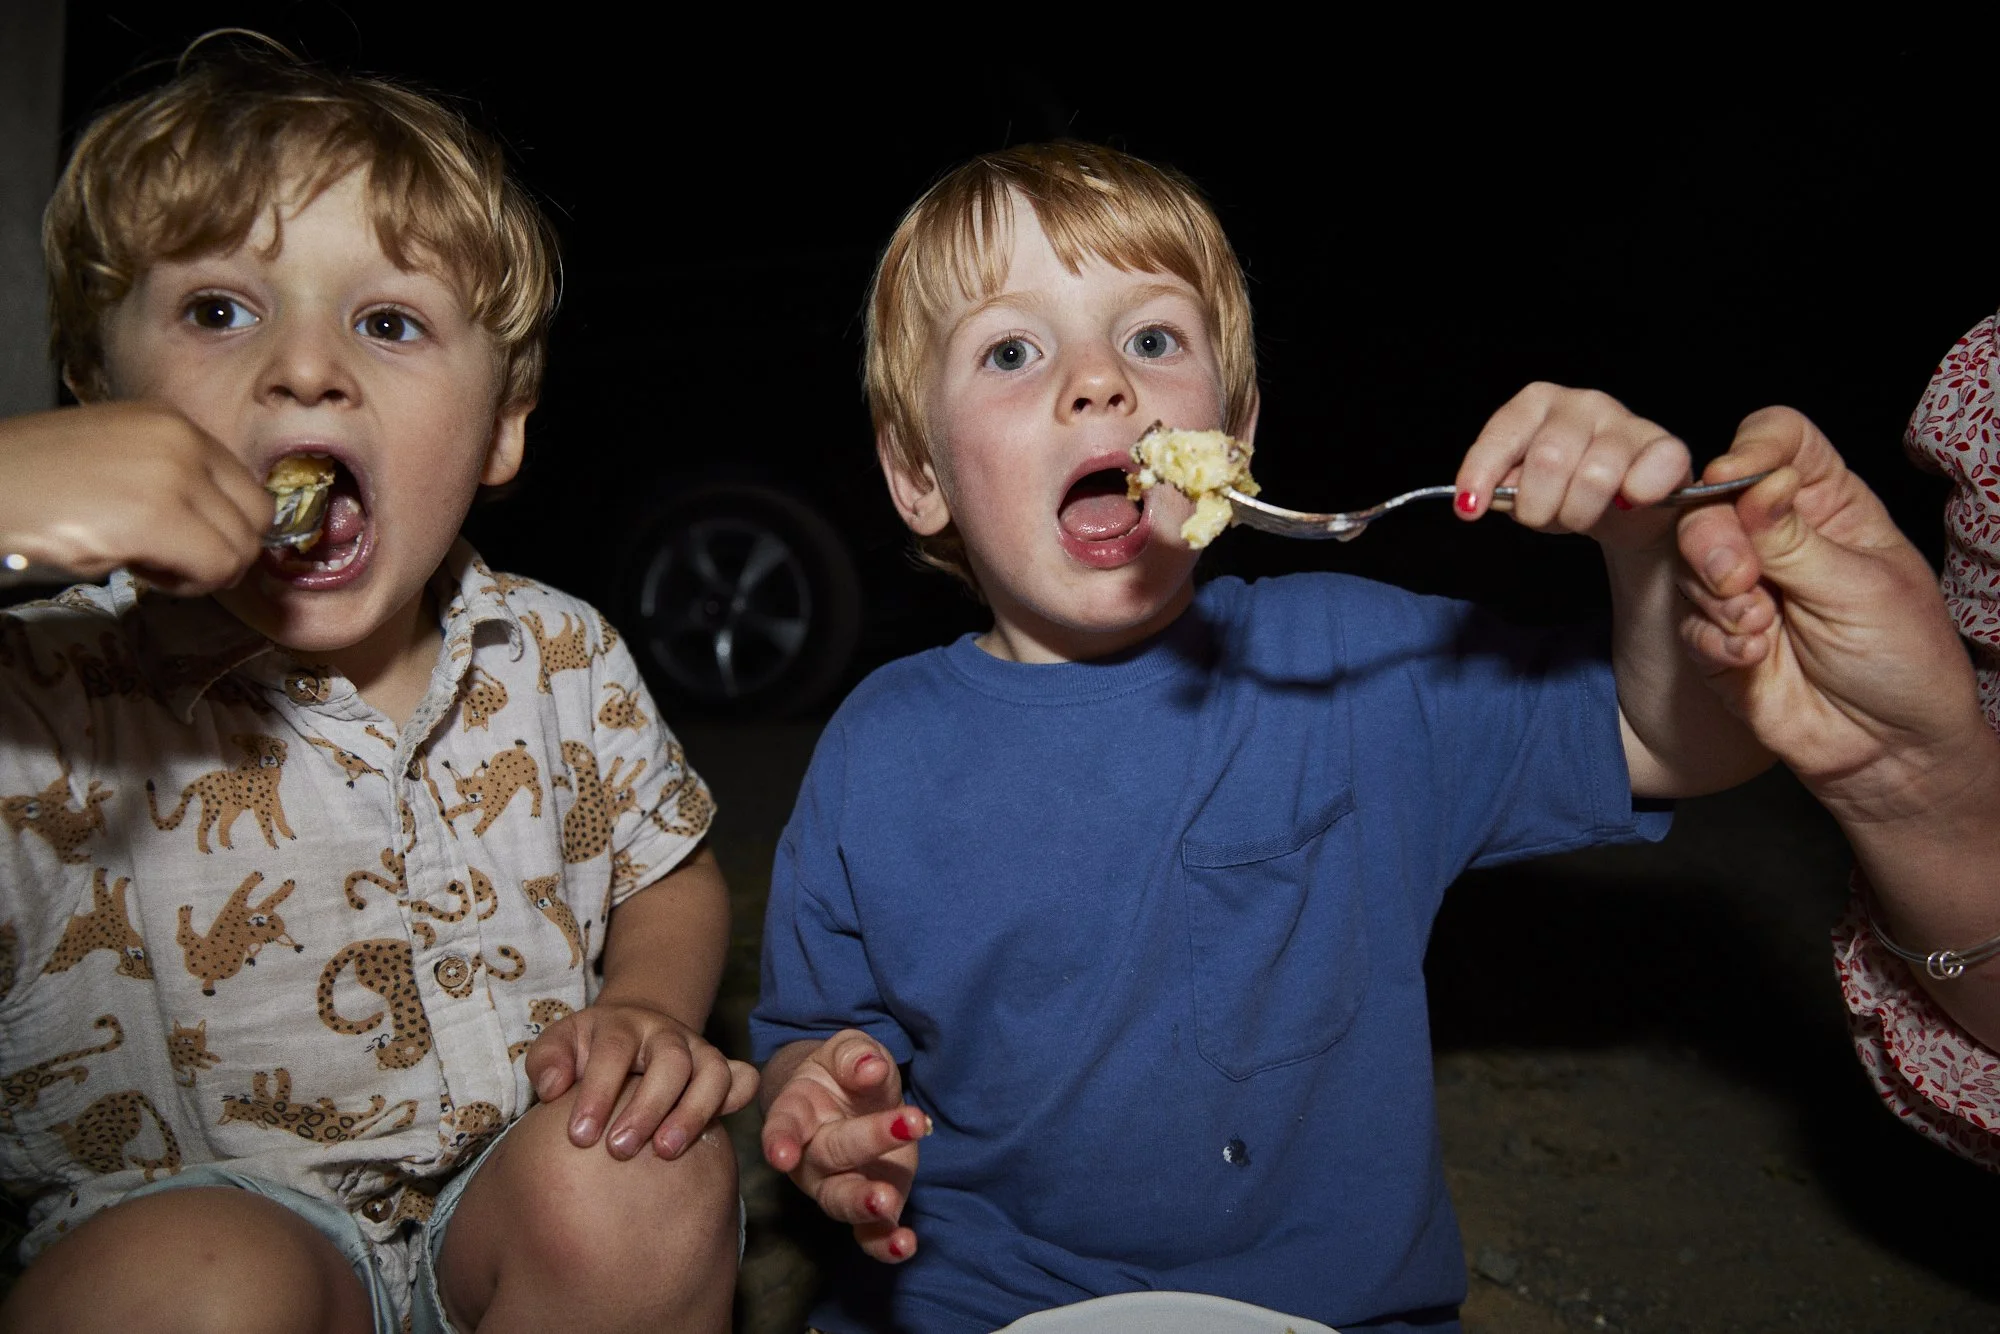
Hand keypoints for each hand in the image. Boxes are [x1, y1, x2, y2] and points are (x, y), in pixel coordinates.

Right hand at [0, 403, 270, 594]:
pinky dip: (184, 583)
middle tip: (172, 558)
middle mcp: (182, 441)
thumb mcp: (119, 459)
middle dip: (224, 550)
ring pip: (240, 549)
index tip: (187, 540)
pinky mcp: (155, 518)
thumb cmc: (36, 484)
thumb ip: (175, 478)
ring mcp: (172, 476)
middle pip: (257, 518)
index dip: (227, 526)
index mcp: (173, 422)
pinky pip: (214, 568)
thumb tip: (224, 527)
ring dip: (201, 571)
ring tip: (147, 561)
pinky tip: (140, 568)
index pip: (248, 487)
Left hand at [524, 1000, 756, 1160]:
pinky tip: (717, 1129)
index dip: (598, 1093)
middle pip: (669, 1061)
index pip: (613, 1052)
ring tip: (666, 1152)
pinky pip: (743, 1079)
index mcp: (621, 1024)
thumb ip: (547, 1061)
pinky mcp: (720, 1068)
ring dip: (692, 1113)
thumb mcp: (560, 1043)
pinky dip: (738, 1098)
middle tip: (619, 1150)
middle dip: (647, 1107)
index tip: (579, 1136)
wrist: (634, 1028)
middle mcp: (665, 1033)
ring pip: (712, 1072)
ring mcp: (697, 1050)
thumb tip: (552, 1089)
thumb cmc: (588, 1049)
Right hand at [761, 1030, 928, 1263]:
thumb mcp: (848, 1049)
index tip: (780, 1156)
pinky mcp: (866, 1208)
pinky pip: (869, 1235)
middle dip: (867, 1141)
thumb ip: (855, 1054)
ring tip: (887, 1202)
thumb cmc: (844, 1072)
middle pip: (829, 1155)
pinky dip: (885, 1245)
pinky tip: (905, 1244)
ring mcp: (836, 1185)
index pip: (784, 1126)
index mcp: (796, 1112)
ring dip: (864, 1204)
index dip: (779, 1141)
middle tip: (907, 1125)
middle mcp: (809, 1156)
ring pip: (841, 1202)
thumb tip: (870, 1067)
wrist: (852, 1098)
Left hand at [1454, 383, 1691, 549]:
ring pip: (1595, 477)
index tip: (1468, 510)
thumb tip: (1486, 497)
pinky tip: (1628, 503)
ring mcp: (1626, 421)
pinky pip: (1647, 476)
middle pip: (1549, 459)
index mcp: (1537, 403)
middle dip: (1538, 506)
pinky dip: (1635, 498)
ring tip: (1581, 515)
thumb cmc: (1565, 490)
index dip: (1482, 473)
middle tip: (1544, 517)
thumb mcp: (1523, 489)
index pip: (1503, 434)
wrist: (1626, 509)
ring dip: (1580, 513)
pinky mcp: (1666, 447)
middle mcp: (1582, 402)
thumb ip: (1502, 487)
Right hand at [1672, 406, 1986, 819]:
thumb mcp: (1861, 590)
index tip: (1732, 478)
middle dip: (1713, 537)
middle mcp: (1779, 539)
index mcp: (1829, 507)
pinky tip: (1752, 657)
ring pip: (1689, 561)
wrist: (1888, 751)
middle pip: (1714, 501)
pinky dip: (1713, 638)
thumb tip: (1754, 483)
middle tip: (1736, 578)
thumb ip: (1794, 540)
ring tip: (1758, 630)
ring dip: (1716, 596)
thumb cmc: (1903, 662)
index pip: (1780, 443)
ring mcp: (1745, 587)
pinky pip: (1688, 620)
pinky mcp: (1717, 636)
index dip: (1751, 450)